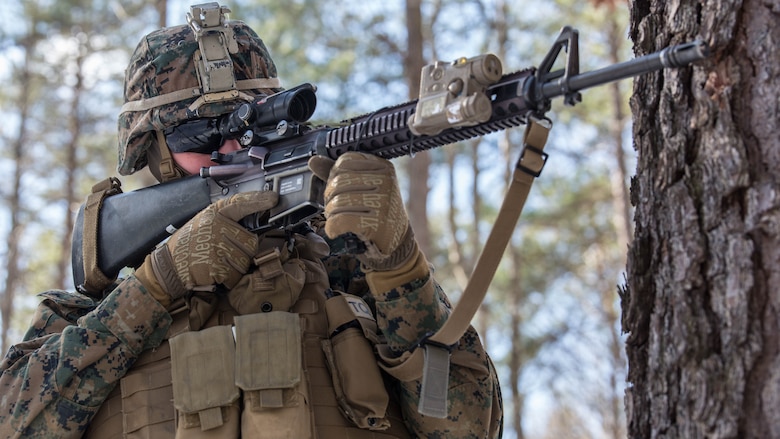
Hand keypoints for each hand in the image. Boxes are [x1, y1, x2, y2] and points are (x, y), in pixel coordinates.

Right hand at [136, 191, 277, 305]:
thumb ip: (226, 220)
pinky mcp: (215, 267)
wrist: (168, 266)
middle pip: (250, 242)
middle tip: (224, 253)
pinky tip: (214, 272)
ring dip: (235, 267)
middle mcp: (216, 228)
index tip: (274, 198)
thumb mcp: (204, 222)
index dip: (258, 200)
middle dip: (243, 252)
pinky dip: (228, 279)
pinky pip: (235, 275)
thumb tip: (256, 216)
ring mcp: (216, 247)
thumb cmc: (190, 244)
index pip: (240, 204)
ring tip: (216, 262)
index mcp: (214, 215)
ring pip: (245, 261)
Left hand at [309, 152, 414, 270]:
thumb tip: (314, 161)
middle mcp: (386, 182)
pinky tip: (335, 230)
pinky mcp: (378, 224)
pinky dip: (332, 227)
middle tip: (335, 208)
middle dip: (330, 197)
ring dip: (330, 214)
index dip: (334, 176)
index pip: (345, 161)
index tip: (339, 190)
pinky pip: (341, 220)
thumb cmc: (376, 211)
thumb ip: (338, 173)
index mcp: (383, 167)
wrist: (396, 240)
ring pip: (338, 201)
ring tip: (337, 219)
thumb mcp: (363, 187)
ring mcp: (384, 203)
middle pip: (339, 181)